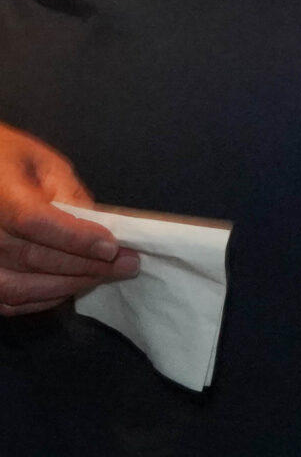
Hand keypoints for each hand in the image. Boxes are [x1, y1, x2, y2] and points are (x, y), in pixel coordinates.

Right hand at [0, 123, 136, 315]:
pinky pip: (7, 301)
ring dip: (69, 285)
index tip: (112, 246)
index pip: (33, 221)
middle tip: (127, 264)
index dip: (74, 238)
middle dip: (86, 264)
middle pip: (32, 258)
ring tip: (105, 274)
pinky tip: (71, 286)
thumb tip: (96, 224)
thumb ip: (66, 190)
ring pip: (20, 287)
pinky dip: (43, 299)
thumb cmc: (7, 160)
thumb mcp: (40, 160)